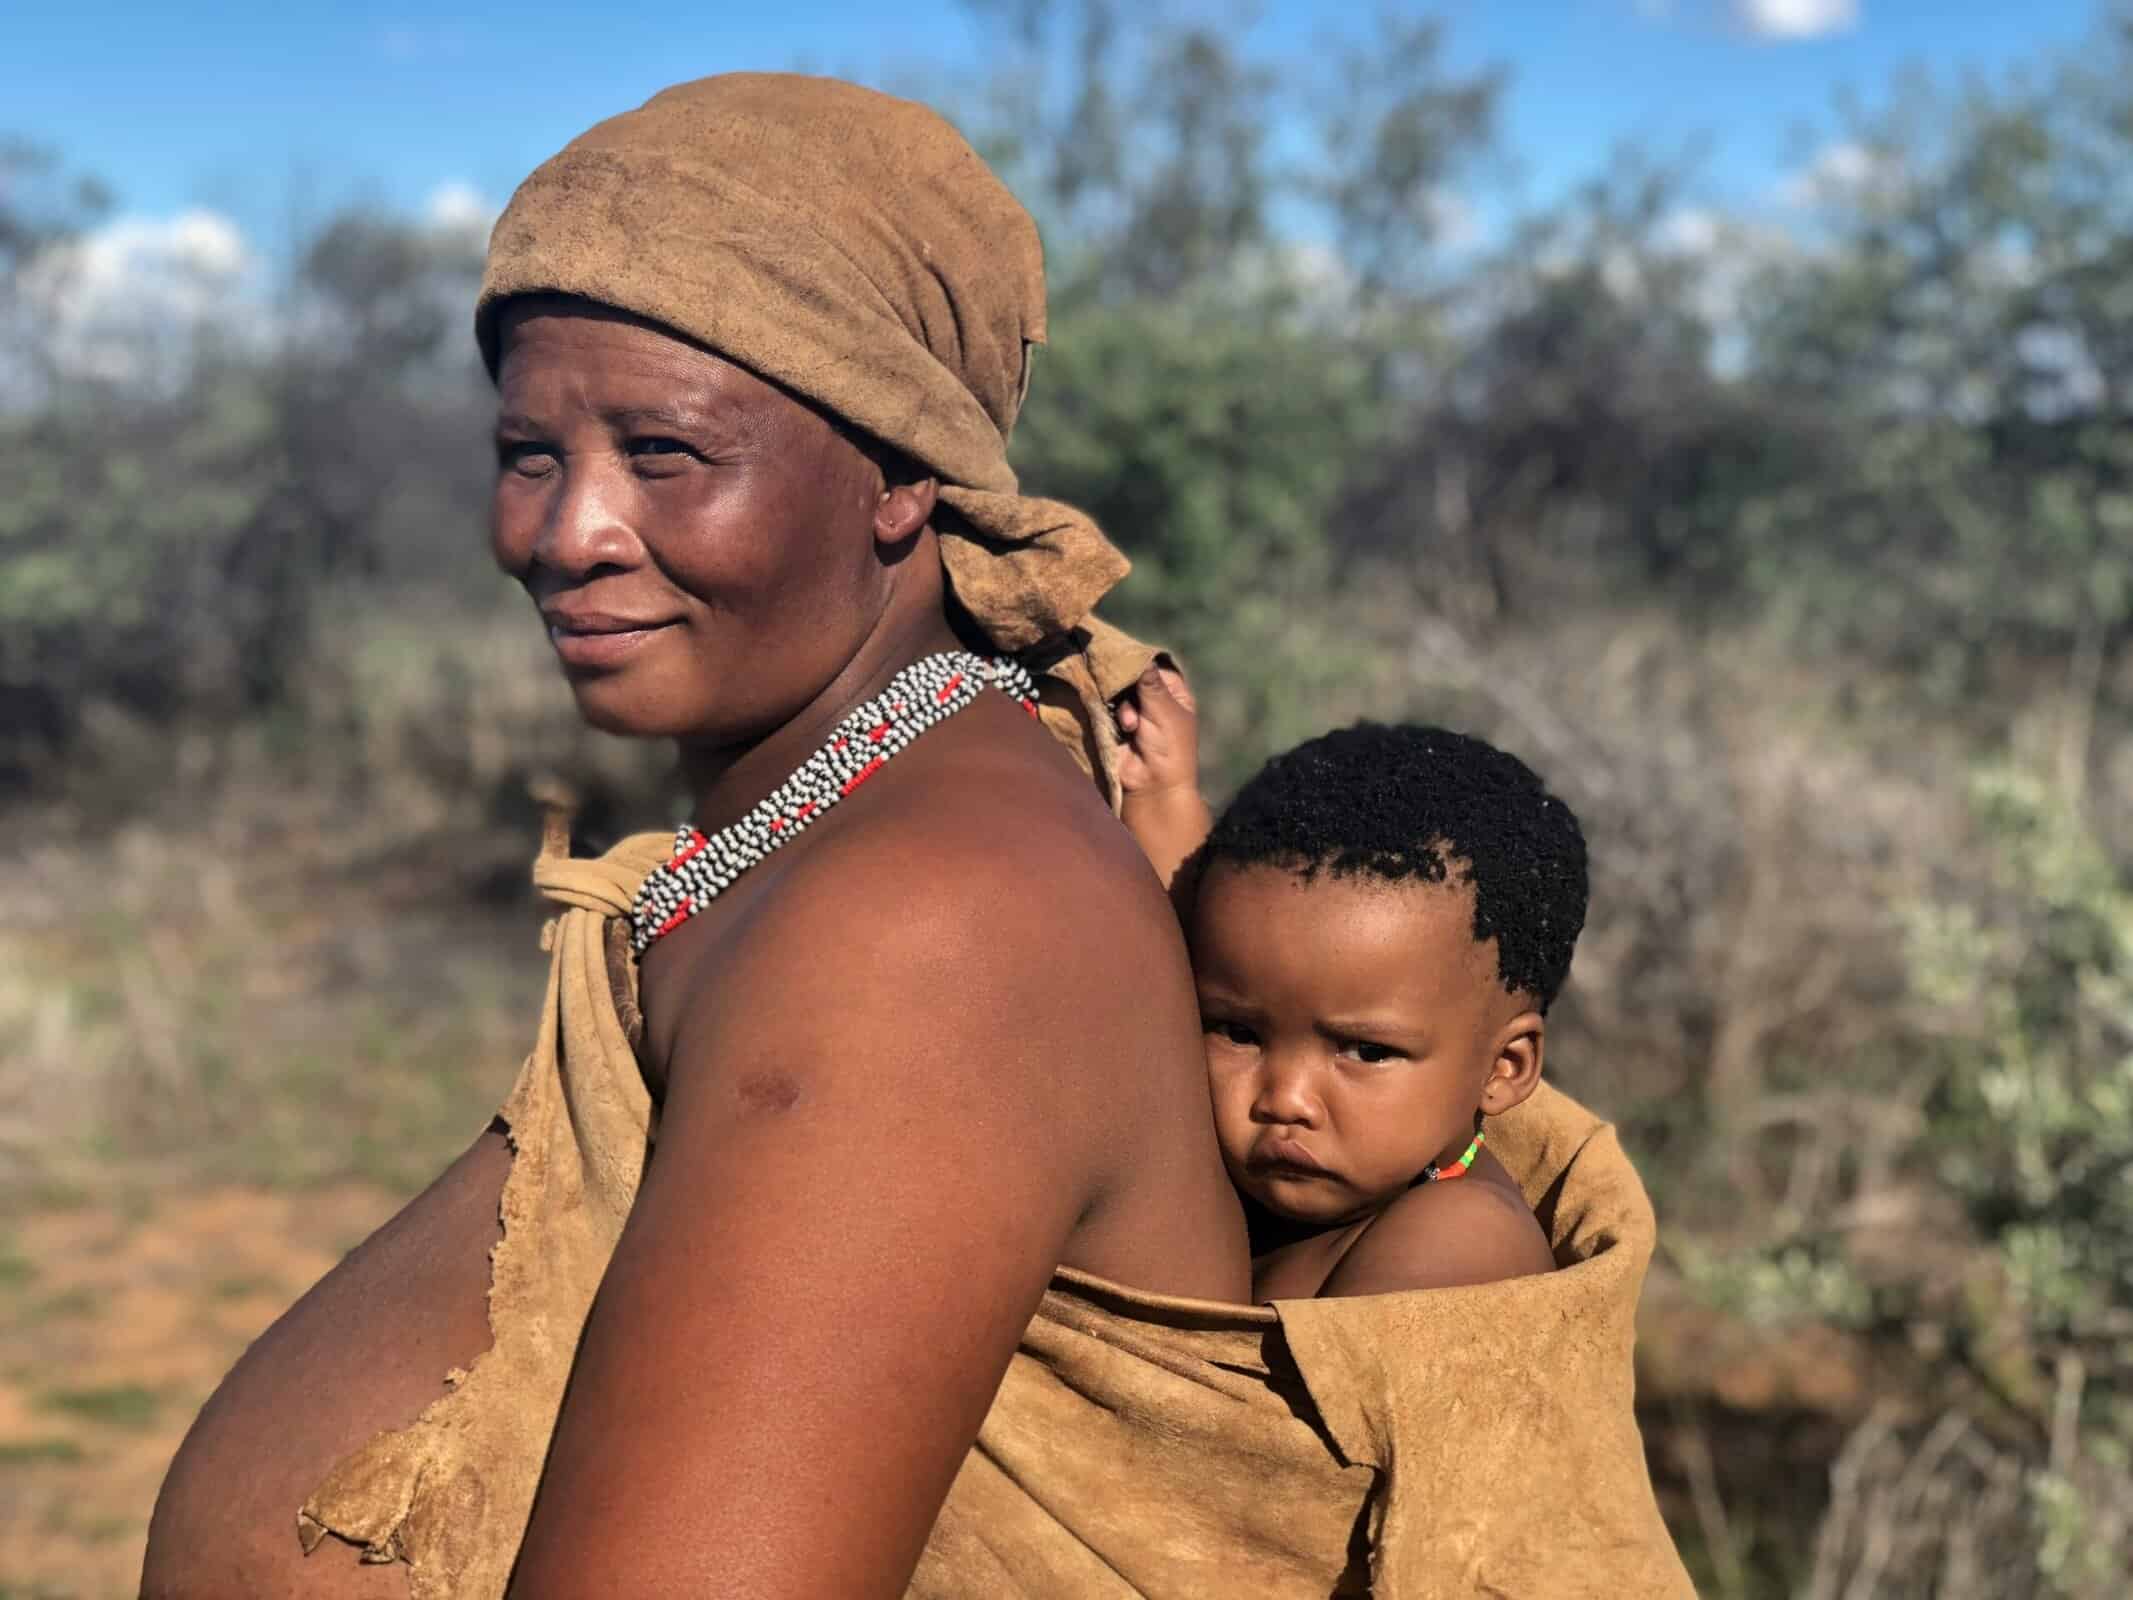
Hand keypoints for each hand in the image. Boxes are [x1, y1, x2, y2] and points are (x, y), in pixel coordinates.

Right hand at [1114, 661, 1199, 798]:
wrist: (1152, 786)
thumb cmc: (1170, 747)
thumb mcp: (1164, 709)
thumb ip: (1148, 680)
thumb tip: (1136, 653)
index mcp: (1172, 692)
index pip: (1151, 665)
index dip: (1138, 662)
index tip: (1124, 658)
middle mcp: (1151, 699)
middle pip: (1130, 677)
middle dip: (1128, 688)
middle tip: (1133, 701)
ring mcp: (1131, 712)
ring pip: (1116, 692)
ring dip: (1123, 708)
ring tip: (1132, 725)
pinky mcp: (1113, 725)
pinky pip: (1106, 708)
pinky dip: (1112, 715)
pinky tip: (1123, 728)